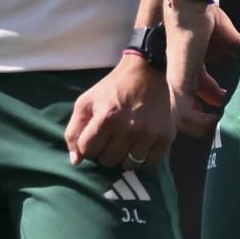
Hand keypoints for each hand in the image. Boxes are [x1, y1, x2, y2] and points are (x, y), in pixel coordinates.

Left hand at [65, 52, 174, 167]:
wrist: (146, 72)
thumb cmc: (111, 88)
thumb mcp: (86, 102)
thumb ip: (74, 131)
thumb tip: (75, 161)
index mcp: (106, 118)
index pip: (87, 151)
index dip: (87, 145)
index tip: (93, 136)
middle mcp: (129, 128)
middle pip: (107, 161)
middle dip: (104, 152)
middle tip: (109, 137)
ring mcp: (149, 134)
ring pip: (128, 166)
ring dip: (122, 157)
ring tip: (123, 142)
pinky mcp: (165, 137)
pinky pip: (149, 164)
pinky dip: (141, 159)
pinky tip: (138, 145)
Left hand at [165, 0, 238, 136]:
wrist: (190, 6)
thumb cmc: (205, 18)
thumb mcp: (229, 40)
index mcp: (193, 68)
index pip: (205, 93)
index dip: (219, 103)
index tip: (235, 109)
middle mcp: (184, 77)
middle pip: (194, 108)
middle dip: (210, 120)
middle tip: (230, 123)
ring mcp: (178, 83)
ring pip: (186, 116)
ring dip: (205, 125)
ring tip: (224, 127)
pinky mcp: (178, 84)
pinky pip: (183, 112)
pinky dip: (199, 122)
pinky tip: (217, 123)